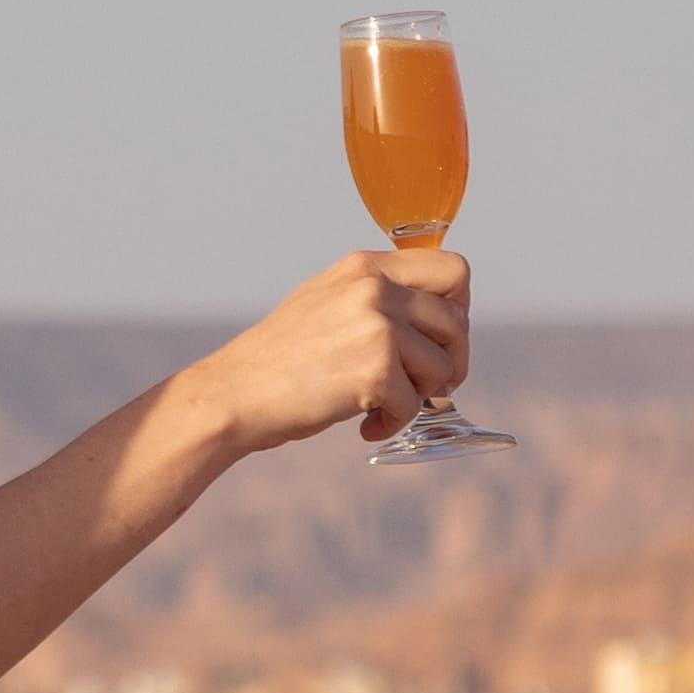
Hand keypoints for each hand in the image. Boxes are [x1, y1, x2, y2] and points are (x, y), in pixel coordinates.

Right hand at [178, 247, 467, 459]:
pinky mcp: (374, 369)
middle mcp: (374, 288)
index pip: (453, 269)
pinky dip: (393, 424)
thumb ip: (377, 298)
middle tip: (425, 386)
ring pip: (443, 367)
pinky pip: (414, 405)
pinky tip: (364, 425)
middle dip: (450, 361)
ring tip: (381, 406)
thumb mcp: (327, 302)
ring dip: (419, 396)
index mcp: (365, 267)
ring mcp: (376, 326)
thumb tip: (437, 321)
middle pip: (458, 322)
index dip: (459, 309)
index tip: (439, 338)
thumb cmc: (279, 360)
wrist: (234, 394)